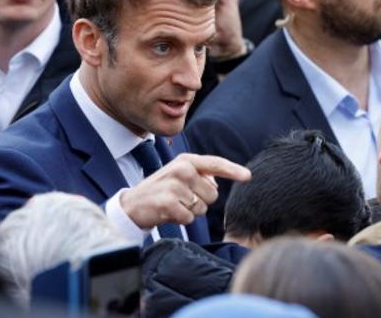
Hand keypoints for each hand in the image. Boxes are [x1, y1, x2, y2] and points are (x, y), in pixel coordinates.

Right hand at [120, 153, 250, 228]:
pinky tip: (168, 213)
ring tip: (173, 205)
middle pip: (213, 194)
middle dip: (201, 201)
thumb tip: (216, 183)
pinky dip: (181, 219)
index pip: (215, 163)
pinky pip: (189, 217)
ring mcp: (174, 185)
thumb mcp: (179, 177)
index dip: (233, 170)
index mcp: (186, 160)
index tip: (248, 176)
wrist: (132, 205)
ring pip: (201, 207)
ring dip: (190, 211)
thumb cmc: (161, 191)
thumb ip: (200, 177)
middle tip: (182, 199)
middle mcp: (182, 169)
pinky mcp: (167, 202)